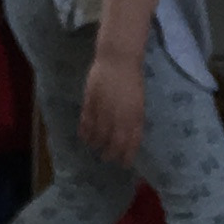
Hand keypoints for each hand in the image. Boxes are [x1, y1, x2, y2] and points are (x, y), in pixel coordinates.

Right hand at [77, 50, 146, 165]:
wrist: (118, 60)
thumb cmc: (132, 80)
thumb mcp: (138, 102)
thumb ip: (134, 120)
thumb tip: (129, 137)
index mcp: (135, 116)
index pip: (131, 142)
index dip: (126, 155)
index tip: (124, 163)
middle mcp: (120, 116)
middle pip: (114, 142)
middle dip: (111, 153)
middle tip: (107, 158)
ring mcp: (104, 109)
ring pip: (99, 134)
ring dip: (96, 144)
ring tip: (95, 148)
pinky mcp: (91, 102)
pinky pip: (87, 121)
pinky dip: (85, 132)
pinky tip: (84, 137)